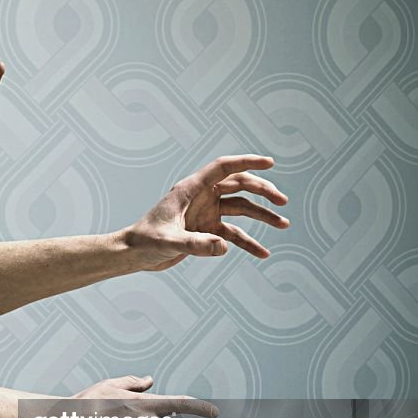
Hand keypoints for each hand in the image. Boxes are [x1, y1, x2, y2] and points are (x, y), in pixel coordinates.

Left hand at [121, 155, 288, 270]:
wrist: (133, 254)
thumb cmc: (144, 242)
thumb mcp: (168, 242)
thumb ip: (195, 244)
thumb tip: (224, 246)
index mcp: (190, 189)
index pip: (223, 168)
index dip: (247, 162)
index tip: (269, 163)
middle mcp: (201, 198)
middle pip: (238, 186)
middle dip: (262, 191)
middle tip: (282, 201)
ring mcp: (205, 213)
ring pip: (240, 209)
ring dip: (262, 215)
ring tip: (284, 224)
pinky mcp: (205, 231)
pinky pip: (233, 234)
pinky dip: (248, 242)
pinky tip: (263, 253)